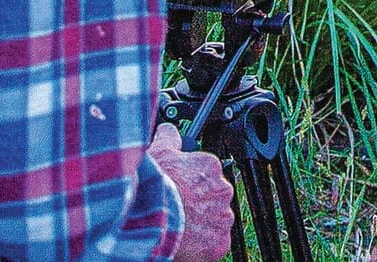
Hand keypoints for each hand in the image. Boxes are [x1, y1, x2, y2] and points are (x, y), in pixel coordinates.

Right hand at [150, 122, 234, 261]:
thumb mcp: (159, 152)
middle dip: (198, 205)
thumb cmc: (155, 186)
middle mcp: (222, 190)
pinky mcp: (220, 242)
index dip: (190, 185)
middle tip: (178, 210)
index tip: (179, 191)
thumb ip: (169, 138)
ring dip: (200, 224)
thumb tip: (169, 130)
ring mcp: (223, 217)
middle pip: (212, 199)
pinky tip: (185, 241)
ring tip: (178, 226)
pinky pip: (214, 244)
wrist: (153, 216)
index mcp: (210, 167)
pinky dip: (202, 246)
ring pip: (214, 221)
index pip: (206, 176)